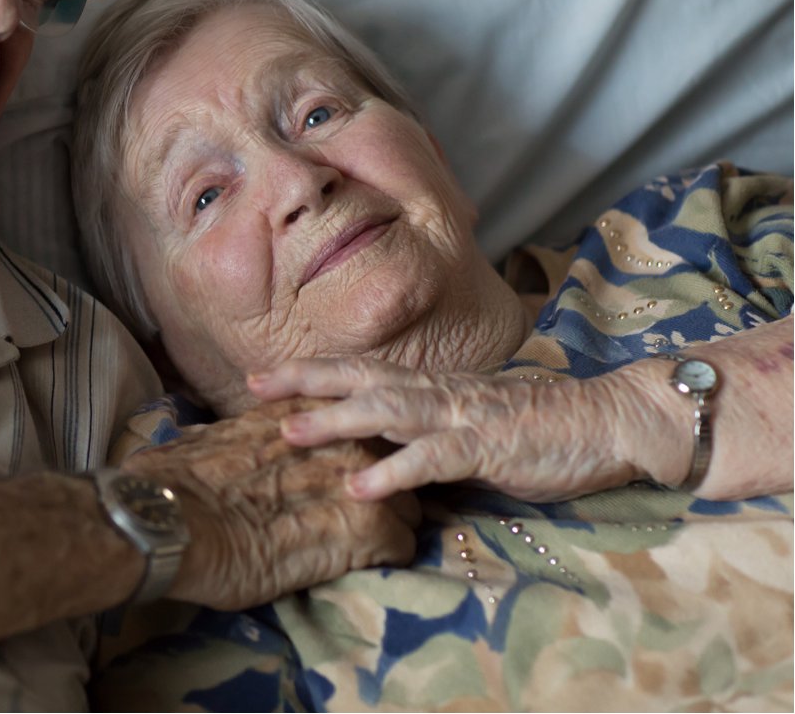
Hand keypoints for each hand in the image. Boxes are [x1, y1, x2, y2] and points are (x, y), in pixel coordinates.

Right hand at [124, 397, 419, 610]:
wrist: (172, 520)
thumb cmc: (178, 486)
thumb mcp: (211, 445)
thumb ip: (234, 440)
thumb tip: (211, 446)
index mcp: (301, 415)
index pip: (352, 428)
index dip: (346, 458)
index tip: (335, 480)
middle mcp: (337, 436)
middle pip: (390, 463)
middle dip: (378, 488)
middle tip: (356, 515)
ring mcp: (356, 478)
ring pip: (407, 503)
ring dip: (392, 524)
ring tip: (369, 546)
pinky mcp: (367, 526)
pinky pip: (403, 545)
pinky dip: (389, 559)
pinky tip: (368, 568)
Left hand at [249, 357, 656, 502]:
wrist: (608, 421)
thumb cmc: (537, 427)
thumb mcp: (467, 425)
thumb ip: (423, 431)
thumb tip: (378, 447)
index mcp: (431, 386)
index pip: (360, 372)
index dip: (310, 372)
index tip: (261, 378)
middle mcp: (438, 391)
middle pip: (359, 379)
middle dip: (303, 382)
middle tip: (250, 388)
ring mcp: (461, 415)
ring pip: (386, 411)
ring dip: (334, 420)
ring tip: (288, 433)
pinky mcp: (487, 445)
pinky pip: (432, 458)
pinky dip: (393, 470)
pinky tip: (359, 486)